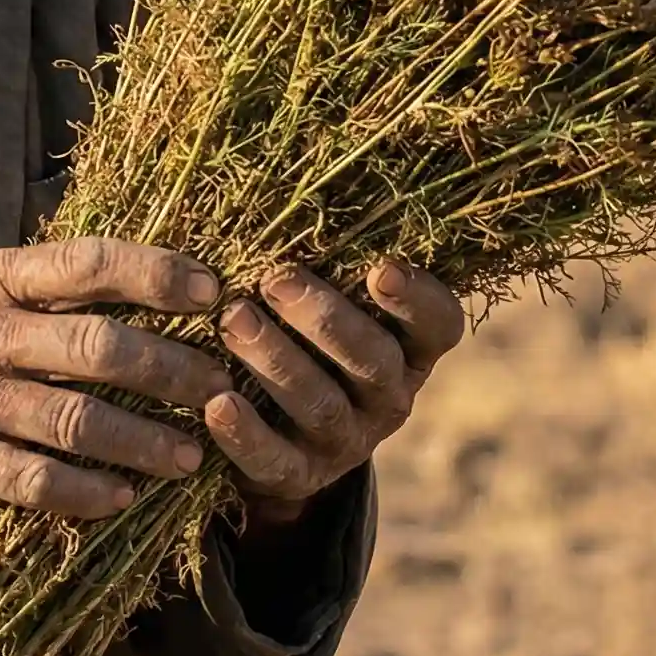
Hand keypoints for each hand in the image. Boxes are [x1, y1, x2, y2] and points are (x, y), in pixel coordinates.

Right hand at [0, 239, 234, 535]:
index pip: (89, 264)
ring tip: (190, 458)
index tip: (213, 292)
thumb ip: (29, 286)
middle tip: (221, 390)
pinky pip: (34, 482)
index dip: (158, 273)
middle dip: (174, 372)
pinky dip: (86, 493)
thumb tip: (124, 277)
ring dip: (146, 443)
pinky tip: (121, 500)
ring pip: (80, 421)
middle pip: (100, 348)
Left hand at [203, 259, 465, 528]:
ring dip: (276, 361)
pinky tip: (216, 404)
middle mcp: (390, 396)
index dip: (417, 298)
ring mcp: (347, 441)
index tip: (380, 268)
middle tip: (274, 277)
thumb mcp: (332, 301)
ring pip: (321, 405)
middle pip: (373, 362)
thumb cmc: (306, 333)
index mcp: (410, 347)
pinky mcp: (299, 476)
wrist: (279, 432)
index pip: (439, 324)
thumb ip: (332, 260)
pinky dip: (245, 434)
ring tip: (231, 319)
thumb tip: (301, 179)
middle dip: (323, 319)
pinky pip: (275, 460)